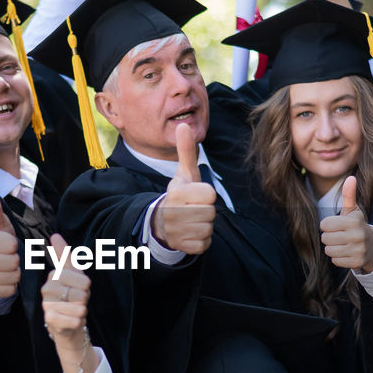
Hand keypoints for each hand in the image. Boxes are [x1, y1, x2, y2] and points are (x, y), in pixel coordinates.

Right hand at [0, 186, 19, 298]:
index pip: (11, 244)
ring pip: (12, 278)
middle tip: (6, 256)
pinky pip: (8, 290)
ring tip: (4, 266)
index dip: (13, 244)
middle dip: (14, 259)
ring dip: (14, 273)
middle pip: (12, 262)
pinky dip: (10, 285)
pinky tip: (2, 277)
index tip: (5, 243)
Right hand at [41, 234, 91, 349]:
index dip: (85, 285)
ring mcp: (47, 304)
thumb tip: (54, 235)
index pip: (81, 278)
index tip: (81, 288)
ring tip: (75, 310)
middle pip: (80, 293)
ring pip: (77, 307)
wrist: (69, 323)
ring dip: (81, 311)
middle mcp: (47, 288)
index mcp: (54, 275)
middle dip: (84, 299)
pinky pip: (72, 319)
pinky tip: (74, 320)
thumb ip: (65, 255)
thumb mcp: (73, 274)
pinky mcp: (49, 319)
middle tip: (78, 301)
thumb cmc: (72, 296)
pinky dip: (78, 321)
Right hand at [150, 124, 216, 254]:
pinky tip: (190, 233)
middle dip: (206, 211)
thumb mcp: (184, 173)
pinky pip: (204, 244)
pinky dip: (200, 240)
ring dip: (204, 226)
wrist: (162, 222)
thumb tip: (183, 125)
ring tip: (192, 220)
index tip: (196, 194)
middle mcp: (173, 213)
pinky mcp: (182, 247)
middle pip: (211, 213)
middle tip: (194, 208)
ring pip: (208, 229)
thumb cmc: (180, 194)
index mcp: (176, 193)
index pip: (210, 194)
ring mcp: (176, 232)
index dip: (206, 194)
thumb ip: (186, 151)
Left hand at [320, 176, 372, 271]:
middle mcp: (357, 236)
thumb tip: (350, 177)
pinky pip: (335, 261)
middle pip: (325, 238)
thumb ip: (348, 195)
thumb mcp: (353, 211)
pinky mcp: (356, 262)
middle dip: (329, 237)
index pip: (324, 225)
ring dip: (332, 248)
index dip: (327, 225)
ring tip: (342, 244)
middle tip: (339, 235)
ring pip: (329, 251)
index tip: (336, 225)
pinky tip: (347, 252)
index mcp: (354, 221)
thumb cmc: (357, 225)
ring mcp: (357, 250)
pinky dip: (338, 258)